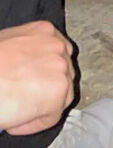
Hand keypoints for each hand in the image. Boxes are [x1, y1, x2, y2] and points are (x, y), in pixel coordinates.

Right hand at [0, 21, 73, 135]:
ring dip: (42, 106)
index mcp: (44, 31)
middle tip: (26, 98)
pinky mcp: (59, 89)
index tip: (33, 81)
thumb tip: (26, 68)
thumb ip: (27, 51)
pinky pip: (53, 115)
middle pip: (62, 72)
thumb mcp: (9, 44)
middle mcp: (57, 45)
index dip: (44, 71)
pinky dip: (35, 123)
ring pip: (61, 94)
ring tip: (19, 111)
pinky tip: (17, 121)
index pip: (56, 52)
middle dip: (46, 87)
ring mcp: (62, 66)